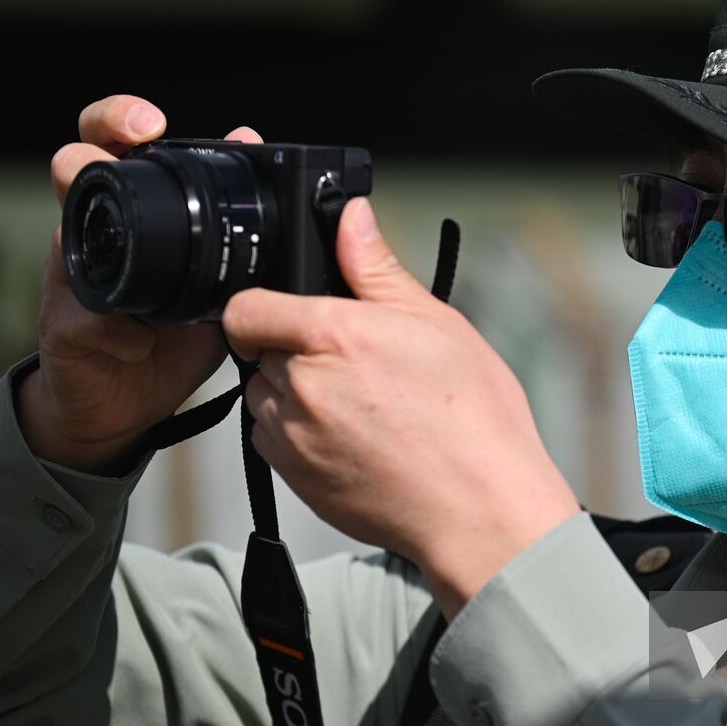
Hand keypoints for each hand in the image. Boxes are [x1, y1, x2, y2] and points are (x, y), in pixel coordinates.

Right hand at [17, 95, 255, 473]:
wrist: (128, 401)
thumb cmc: (171, 333)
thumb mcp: (214, 276)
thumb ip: (232, 221)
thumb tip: (250, 143)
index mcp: (133, 213)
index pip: (112, 144)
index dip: (120, 120)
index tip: (152, 121)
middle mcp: (96, 234)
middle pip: (73, 165)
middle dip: (94, 146)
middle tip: (132, 143)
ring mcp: (74, 278)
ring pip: (65, 232)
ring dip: (96, 233)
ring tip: (135, 251)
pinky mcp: (67, 327)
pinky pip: (89, 317)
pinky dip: (121, 330)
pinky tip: (142, 342)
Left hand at [223, 198, 579, 616]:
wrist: (480, 508)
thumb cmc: (473, 418)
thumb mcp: (436, 324)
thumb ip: (377, 268)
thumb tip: (351, 217)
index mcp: (329, 335)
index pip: (246, 307)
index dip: (267, 305)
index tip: (295, 312)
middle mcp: (298, 385)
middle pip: (259, 351)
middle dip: (293, 349)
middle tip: (355, 363)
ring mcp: (291, 438)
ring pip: (266, 397)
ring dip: (295, 393)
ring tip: (362, 405)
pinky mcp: (293, 481)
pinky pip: (274, 442)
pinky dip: (301, 435)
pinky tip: (355, 438)